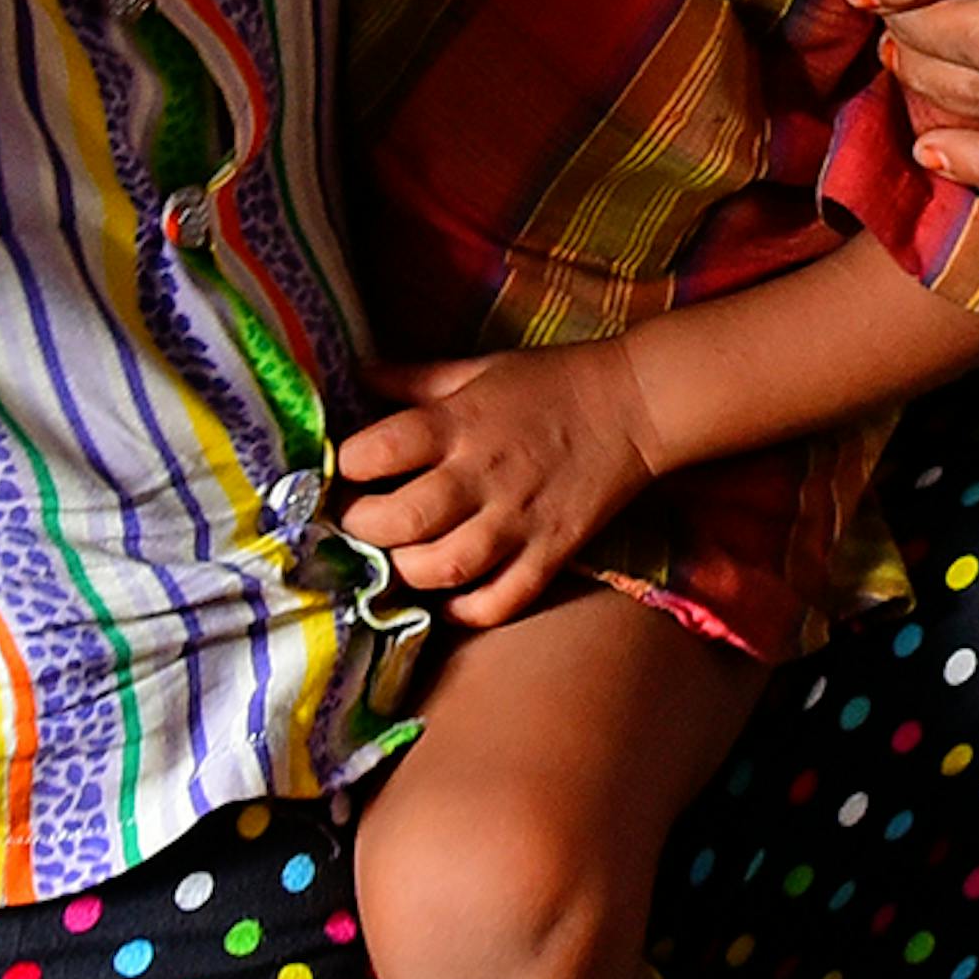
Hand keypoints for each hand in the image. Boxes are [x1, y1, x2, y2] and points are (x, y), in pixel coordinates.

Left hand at [329, 342, 667, 631]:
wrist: (636, 403)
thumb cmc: (549, 382)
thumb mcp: (476, 368)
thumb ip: (412, 380)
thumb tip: (352, 377)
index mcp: (457, 423)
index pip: (377, 451)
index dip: (347, 465)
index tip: (342, 471)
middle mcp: (481, 475)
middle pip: (403, 519)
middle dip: (364, 527)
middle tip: (359, 523)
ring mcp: (518, 520)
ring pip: (445, 567)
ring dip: (408, 571)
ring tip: (401, 558)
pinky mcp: (551, 552)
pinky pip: (503, 600)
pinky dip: (468, 610)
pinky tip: (449, 599)